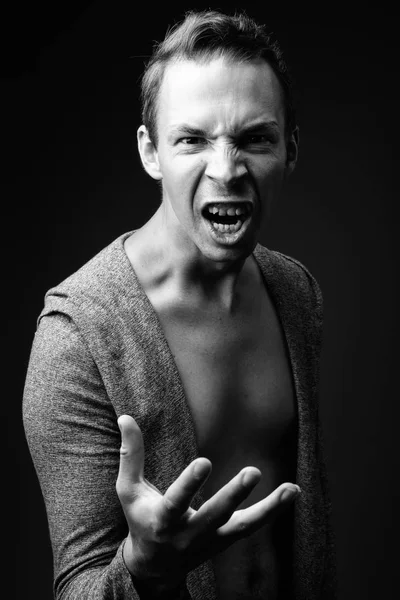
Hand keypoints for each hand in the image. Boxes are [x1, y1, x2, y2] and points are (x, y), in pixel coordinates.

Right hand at [116, 414, 299, 596]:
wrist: (156, 566)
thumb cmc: (140, 520)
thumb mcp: (129, 490)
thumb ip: (130, 454)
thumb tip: (126, 416)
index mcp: (162, 521)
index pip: (176, 502)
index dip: (189, 484)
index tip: (205, 462)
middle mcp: (188, 535)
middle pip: (214, 516)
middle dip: (234, 496)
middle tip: (253, 472)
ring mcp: (211, 540)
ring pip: (242, 527)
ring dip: (267, 509)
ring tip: (289, 489)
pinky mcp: (226, 540)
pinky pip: (252, 527)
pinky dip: (273, 511)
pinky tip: (292, 491)